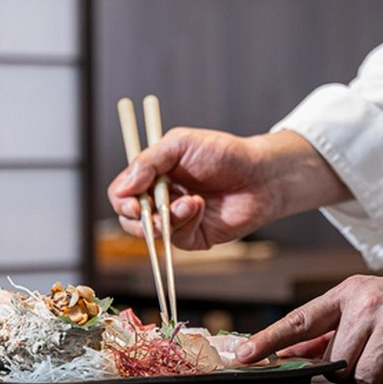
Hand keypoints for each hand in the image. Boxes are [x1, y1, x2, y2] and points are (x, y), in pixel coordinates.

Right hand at [108, 128, 349, 249]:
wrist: (260, 174)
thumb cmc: (223, 153)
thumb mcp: (181, 144)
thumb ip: (149, 161)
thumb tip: (123, 187)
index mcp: (154, 175)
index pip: (122, 192)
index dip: (122, 198)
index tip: (131, 199)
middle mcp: (161, 198)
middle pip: (129, 218)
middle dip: (136, 215)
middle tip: (146, 210)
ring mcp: (176, 219)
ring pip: (150, 232)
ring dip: (163, 218)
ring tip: (188, 202)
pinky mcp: (192, 236)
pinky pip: (176, 239)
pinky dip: (184, 222)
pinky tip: (199, 206)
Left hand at [237, 268, 382, 383]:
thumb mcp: (373, 303)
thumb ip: (334, 328)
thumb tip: (294, 352)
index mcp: (351, 292)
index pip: (300, 320)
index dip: (268, 340)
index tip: (241, 355)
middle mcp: (367, 304)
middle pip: (337, 363)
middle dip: (356, 367)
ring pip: (363, 376)